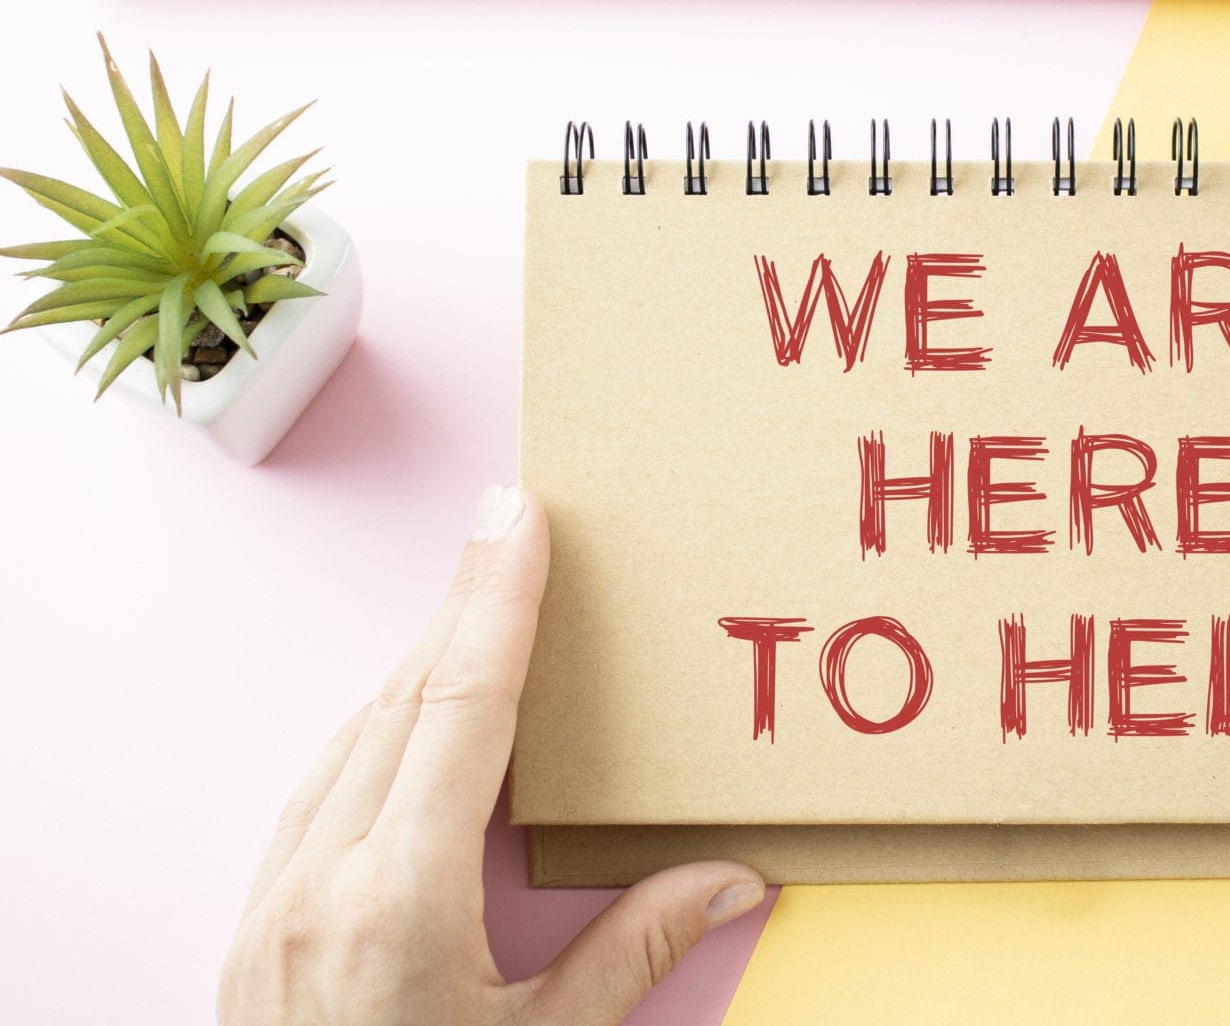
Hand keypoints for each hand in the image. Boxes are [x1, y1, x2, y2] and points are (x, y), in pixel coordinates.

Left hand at [219, 485, 764, 1025]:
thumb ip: (632, 956)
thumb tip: (732, 879)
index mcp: (400, 902)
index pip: (461, 711)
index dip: (496, 603)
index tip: (517, 517)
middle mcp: (320, 880)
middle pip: (403, 704)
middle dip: (463, 609)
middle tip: (512, 528)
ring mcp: (271, 899)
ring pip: (352, 740)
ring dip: (421, 670)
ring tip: (481, 616)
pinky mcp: (253, 921)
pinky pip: (319, 788)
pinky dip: (377, 735)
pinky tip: (412, 730)